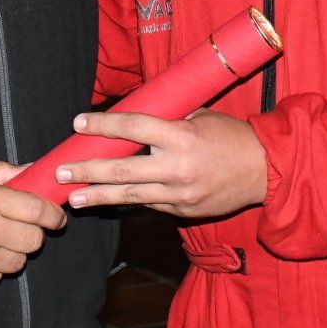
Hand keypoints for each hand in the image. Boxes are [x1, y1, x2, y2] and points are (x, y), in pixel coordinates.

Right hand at [0, 162, 66, 289]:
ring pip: (19, 262)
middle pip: (34, 240)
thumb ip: (3, 171)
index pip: (38, 211)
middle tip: (26, 226)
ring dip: (16, 251)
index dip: (54, 214)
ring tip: (2, 240)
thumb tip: (33, 169)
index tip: (56, 215)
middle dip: (35, 232)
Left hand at [56, 110, 267, 218]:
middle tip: (60, 173)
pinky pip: (149, 204)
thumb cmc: (232, 137)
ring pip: (130, 195)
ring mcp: (179, 193)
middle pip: (122, 169)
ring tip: (72, 199)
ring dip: (98, 196)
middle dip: (87, 171)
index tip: (79, 123)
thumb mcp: (202, 117)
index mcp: (181, 136)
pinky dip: (128, 201)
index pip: (133, 128)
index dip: (103, 125)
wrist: (266, 171)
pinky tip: (107, 200)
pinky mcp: (183, 210)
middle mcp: (177, 167)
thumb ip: (169, 120)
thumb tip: (136, 118)